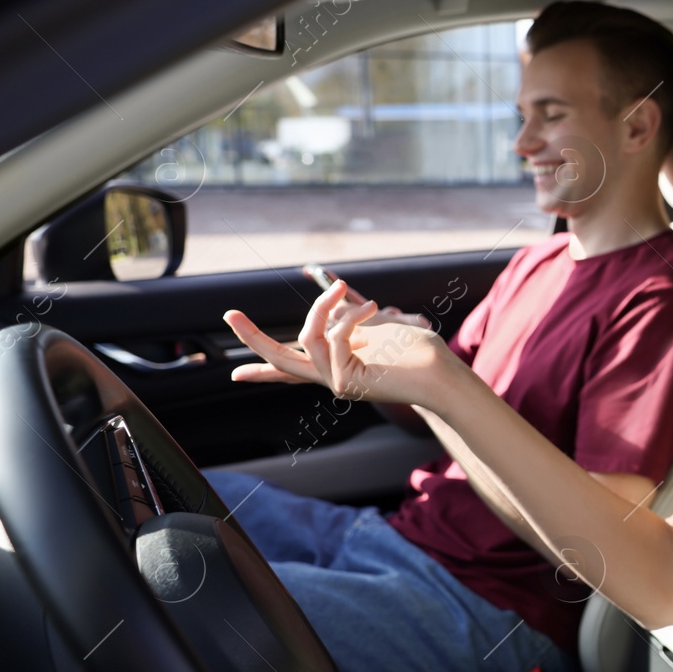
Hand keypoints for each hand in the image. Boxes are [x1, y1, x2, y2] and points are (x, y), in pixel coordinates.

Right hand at [224, 281, 459, 409]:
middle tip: (229, 314)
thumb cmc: (419, 351)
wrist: (443, 373)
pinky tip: (371, 309)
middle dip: (253, 338)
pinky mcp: (347, 381)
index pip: (293, 367)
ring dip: (324, 307)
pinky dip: (350, 317)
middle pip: (281, 361)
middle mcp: (332, 377)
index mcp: (337, 365)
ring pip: (306, 338)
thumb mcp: (378, 326)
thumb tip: (335, 297)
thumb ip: (352, 317)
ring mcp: (338, 381)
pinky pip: (333, 337)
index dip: (264, 369)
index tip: (235, 374)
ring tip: (346, 290)